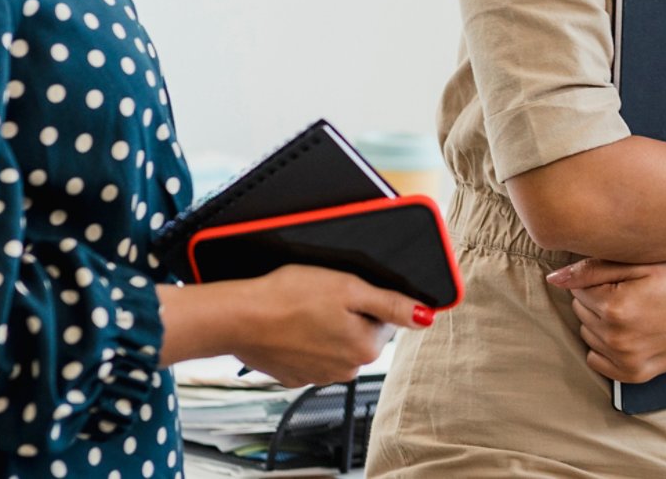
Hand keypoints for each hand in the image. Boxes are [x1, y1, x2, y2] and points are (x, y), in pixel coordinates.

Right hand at [225, 265, 423, 386]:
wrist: (239, 317)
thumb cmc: (290, 296)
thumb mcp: (349, 288)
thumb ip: (392, 304)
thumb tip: (426, 316)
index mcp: (365, 349)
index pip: (385, 319)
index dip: (367, 299)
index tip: (345, 290)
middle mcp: (346, 370)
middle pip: (362, 333)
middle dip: (348, 314)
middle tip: (323, 297)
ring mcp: (318, 377)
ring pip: (336, 344)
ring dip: (327, 328)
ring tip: (304, 310)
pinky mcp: (294, 376)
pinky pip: (311, 354)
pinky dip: (304, 340)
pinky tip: (291, 326)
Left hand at [548, 257, 665, 384]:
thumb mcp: (642, 264)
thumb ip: (594, 269)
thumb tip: (553, 278)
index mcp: (615, 307)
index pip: (578, 290)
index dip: (598, 280)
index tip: (621, 278)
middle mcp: (616, 338)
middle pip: (580, 312)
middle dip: (596, 299)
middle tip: (627, 292)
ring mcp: (625, 360)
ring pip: (587, 335)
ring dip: (600, 322)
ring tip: (630, 310)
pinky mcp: (634, 375)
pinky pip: (597, 361)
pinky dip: (604, 347)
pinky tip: (626, 332)